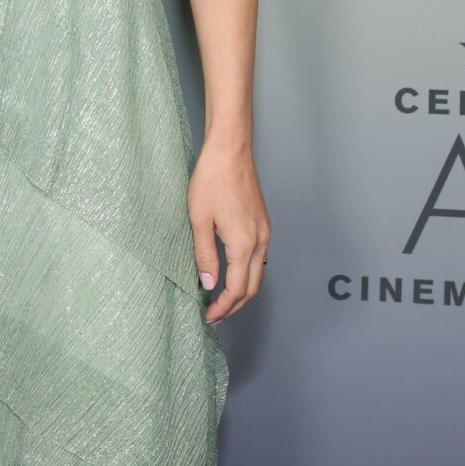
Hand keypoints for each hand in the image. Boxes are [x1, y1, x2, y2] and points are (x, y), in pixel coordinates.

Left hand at [188, 139, 270, 323]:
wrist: (230, 149)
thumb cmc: (212, 179)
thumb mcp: (199, 219)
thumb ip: (205, 255)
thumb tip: (209, 285)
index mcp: (244, 243)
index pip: (237, 289)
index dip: (223, 307)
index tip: (208, 316)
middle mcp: (260, 240)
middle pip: (253, 286)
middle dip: (235, 305)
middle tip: (215, 314)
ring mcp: (265, 231)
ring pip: (258, 272)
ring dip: (243, 290)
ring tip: (221, 298)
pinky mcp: (263, 222)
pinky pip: (259, 257)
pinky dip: (248, 272)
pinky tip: (232, 271)